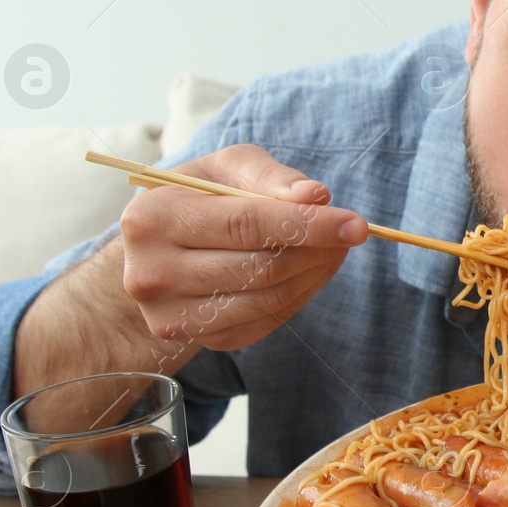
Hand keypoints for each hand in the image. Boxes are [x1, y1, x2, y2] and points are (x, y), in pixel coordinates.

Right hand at [117, 144, 366, 351]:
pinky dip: (298, 296)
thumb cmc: (196, 199)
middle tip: (350, 233)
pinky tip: (310, 273)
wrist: (152, 253)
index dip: (307, 224)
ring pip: (268, 299)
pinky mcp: (194, 338)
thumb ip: (268, 176)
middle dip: (318, 249)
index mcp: (153, 218)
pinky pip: (264, 322)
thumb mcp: (223, 168)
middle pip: (261, 267)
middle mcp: (152, 272)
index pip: (245, 223)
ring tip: (333, 249)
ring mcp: (171, 314)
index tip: (355, 224)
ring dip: (314, 273)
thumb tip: (315, 195)